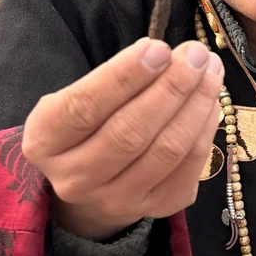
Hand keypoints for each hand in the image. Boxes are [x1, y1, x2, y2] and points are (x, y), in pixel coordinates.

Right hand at [22, 37, 223, 240]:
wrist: (95, 184)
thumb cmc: (88, 125)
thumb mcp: (79, 97)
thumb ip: (115, 78)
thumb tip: (167, 55)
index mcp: (44, 142)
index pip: (84, 108)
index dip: (124, 77)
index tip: (158, 48)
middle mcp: (74, 179)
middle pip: (129, 132)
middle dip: (170, 88)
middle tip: (196, 55)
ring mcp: (116, 200)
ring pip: (166, 151)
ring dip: (195, 105)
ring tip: (210, 71)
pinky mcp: (156, 208)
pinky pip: (189, 167)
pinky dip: (205, 129)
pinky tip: (210, 101)